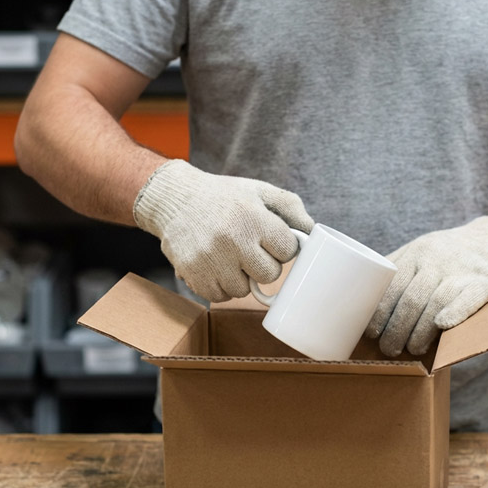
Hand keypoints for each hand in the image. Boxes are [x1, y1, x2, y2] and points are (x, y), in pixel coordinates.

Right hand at [133, 159, 313, 301]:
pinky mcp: (193, 274)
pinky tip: (216, 266)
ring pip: (244, 290)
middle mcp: (233, 239)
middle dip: (264, 265)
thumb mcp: (259, 190)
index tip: (271, 240)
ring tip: (231, 257)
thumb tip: (313, 232)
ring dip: (241, 278)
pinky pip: (220, 297)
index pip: (288, 250)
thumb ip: (291, 207)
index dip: (282, 247)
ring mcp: (211, 259)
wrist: (174, 198)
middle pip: (270, 275)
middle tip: (251, 250)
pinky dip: (221, 286)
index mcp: (253, 217)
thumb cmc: (223, 196)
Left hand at [366, 216, 487, 355]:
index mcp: (416, 253)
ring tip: (412, 349)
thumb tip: (362, 303)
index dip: (379, 312)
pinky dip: (455, 312)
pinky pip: (468, 298)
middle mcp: (436, 259)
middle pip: (411, 298)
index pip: (392, 286)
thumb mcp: (419, 253)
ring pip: (435, 303)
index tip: (371, 332)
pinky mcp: (484, 283)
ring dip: (420, 331)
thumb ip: (397, 272)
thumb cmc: (446, 257)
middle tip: (389, 348)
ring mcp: (461, 271)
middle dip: (396, 329)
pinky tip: (443, 326)